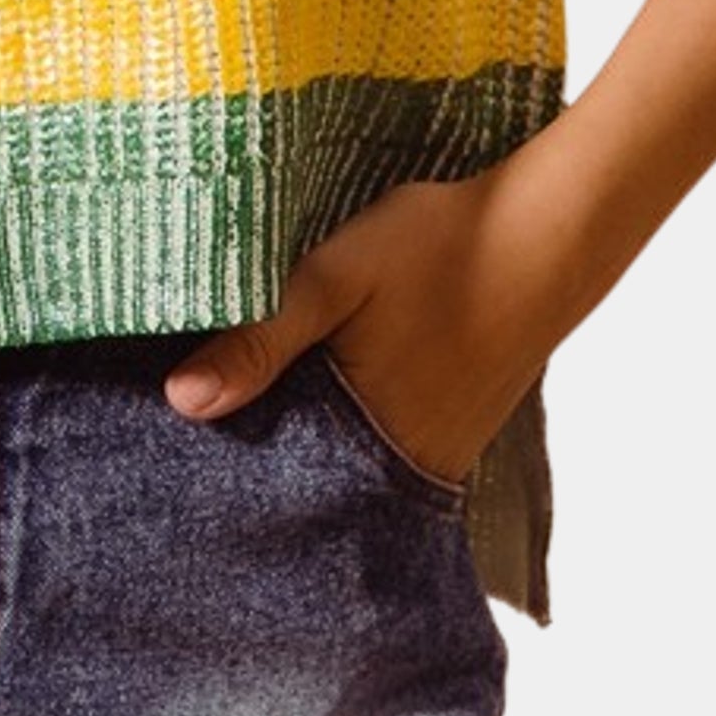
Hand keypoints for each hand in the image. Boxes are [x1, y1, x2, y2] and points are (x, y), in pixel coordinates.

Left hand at [162, 149, 583, 483]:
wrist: (548, 232)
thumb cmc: (440, 246)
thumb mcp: (334, 278)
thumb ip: (260, 340)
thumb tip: (181, 402)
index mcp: (368, 440)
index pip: (269, 483)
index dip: (219, 461)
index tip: (167, 442)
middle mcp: (404, 468)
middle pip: (304, 483)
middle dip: (254, 454)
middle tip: (196, 414)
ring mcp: (432, 457)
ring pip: (340, 465)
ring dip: (297, 439)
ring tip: (244, 401)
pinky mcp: (449, 434)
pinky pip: (376, 448)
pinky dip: (341, 426)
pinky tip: (314, 388)